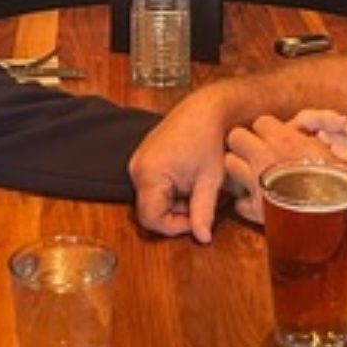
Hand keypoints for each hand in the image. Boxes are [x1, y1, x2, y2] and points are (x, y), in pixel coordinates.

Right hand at [129, 95, 231, 242]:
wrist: (205, 108)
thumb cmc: (208, 139)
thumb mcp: (209, 180)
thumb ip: (203, 212)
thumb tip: (202, 238)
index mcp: (149, 173)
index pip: (151, 218)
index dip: (174, 227)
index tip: (195, 220)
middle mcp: (136, 168)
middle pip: (150, 210)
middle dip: (176, 213)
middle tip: (199, 201)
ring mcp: (138, 162)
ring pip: (151, 199)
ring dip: (174, 201)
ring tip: (196, 187)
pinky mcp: (143, 159)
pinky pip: (151, 186)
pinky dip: (170, 190)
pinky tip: (188, 179)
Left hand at [221, 113, 346, 225]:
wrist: (337, 216)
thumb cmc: (342, 182)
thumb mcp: (334, 151)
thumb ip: (318, 137)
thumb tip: (329, 125)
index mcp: (285, 140)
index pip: (261, 121)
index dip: (267, 129)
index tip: (274, 138)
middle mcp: (264, 158)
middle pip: (236, 137)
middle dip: (244, 143)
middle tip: (256, 152)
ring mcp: (256, 183)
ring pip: (230, 164)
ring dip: (239, 168)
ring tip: (254, 175)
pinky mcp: (254, 209)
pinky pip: (238, 202)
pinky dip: (246, 203)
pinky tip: (260, 203)